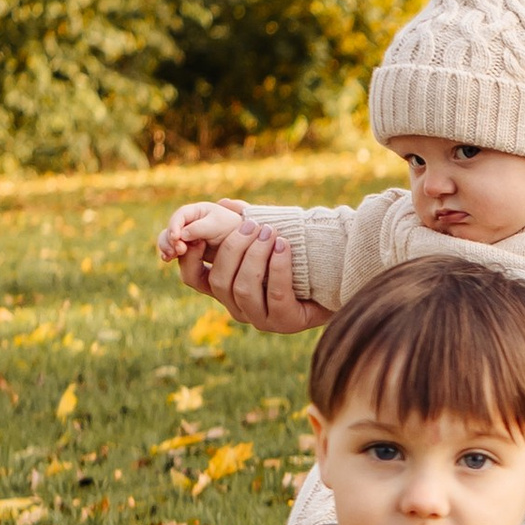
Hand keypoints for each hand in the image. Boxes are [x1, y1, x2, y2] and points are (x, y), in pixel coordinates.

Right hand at [157, 200, 249, 274]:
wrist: (246, 245)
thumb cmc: (236, 229)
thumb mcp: (219, 225)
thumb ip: (200, 228)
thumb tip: (181, 235)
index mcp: (196, 212)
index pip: (180, 216)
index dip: (175, 226)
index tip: (177, 238)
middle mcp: (188, 224)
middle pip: (170, 230)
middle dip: (169, 240)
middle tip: (178, 251)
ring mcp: (187, 239)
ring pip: (169, 243)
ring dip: (168, 248)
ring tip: (171, 256)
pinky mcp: (189, 253)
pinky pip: (176, 254)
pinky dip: (172, 256)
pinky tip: (170, 259)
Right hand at [201, 220, 332, 333]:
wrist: (336, 281)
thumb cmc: (296, 259)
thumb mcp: (267, 241)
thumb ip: (246, 225)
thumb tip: (225, 203)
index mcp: (226, 290)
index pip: (192, 279)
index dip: (189, 257)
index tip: (199, 232)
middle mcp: (238, 308)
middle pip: (219, 280)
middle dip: (233, 248)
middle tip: (253, 224)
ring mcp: (261, 319)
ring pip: (244, 288)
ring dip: (256, 256)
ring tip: (271, 232)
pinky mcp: (285, 322)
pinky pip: (276, 294)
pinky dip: (278, 267)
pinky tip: (284, 247)